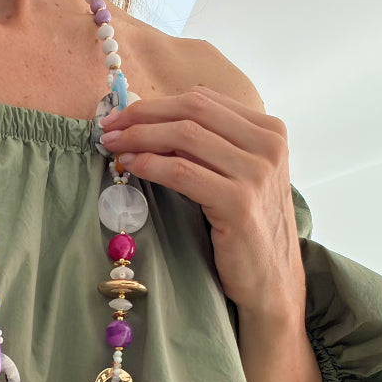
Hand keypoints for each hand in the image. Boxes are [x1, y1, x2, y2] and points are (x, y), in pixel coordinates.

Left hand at [99, 86, 304, 318]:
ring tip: (113, 146)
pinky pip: (183, 172)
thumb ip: (211, 150)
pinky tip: (132, 166)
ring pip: (185, 137)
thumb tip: (154, 127)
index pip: (205, 100)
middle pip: (193, 111)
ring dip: (141, 137)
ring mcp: (256, 172)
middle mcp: (268, 144)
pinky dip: (151, 165)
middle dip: (143, 115)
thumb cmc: (248, 233)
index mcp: (270, 130)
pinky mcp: (239, 202)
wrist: (272, 282)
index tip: (123, 115)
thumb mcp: (237, 178)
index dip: (158, 104)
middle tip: (109, 128)